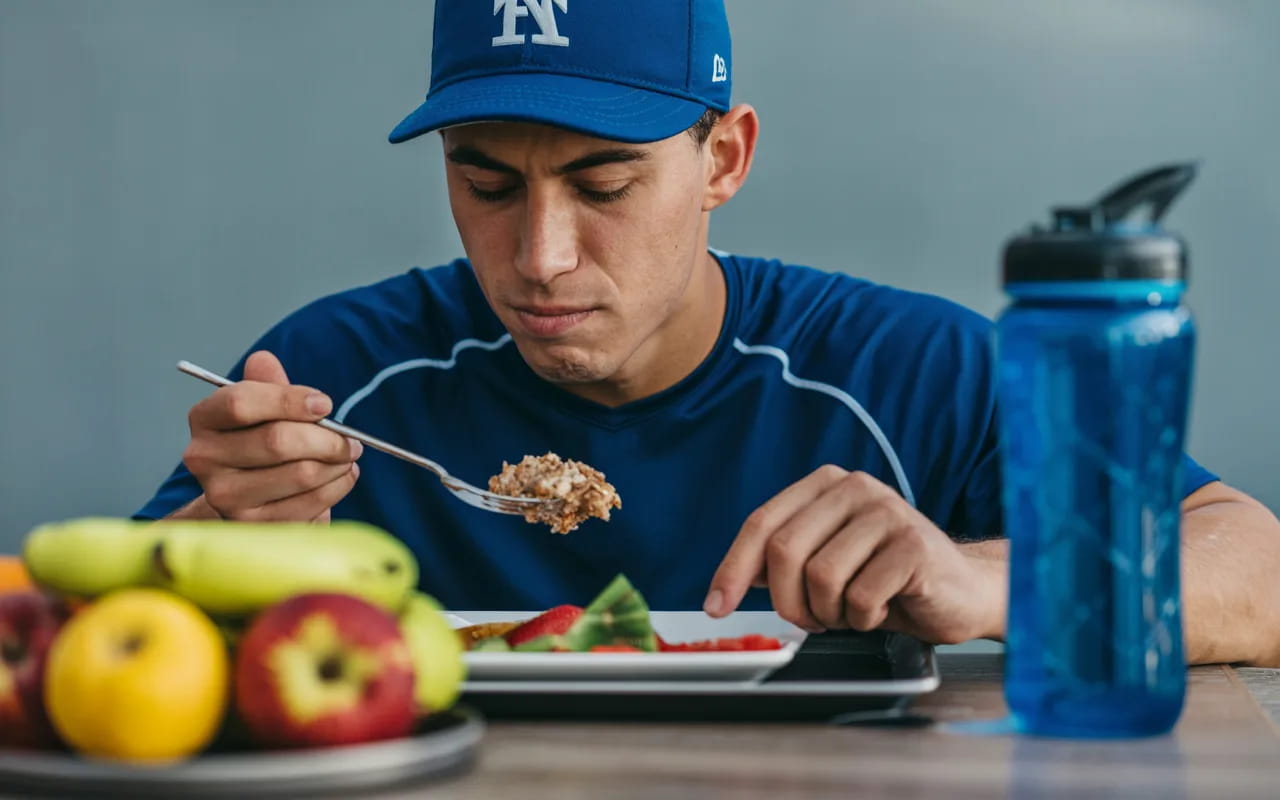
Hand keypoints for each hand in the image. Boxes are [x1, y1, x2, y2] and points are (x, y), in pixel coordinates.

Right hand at [180, 351, 360, 522]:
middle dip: (327, 438)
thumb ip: (268, 384)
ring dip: (337, 463)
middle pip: (277, 441)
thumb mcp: (266, 408)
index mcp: (204, 418)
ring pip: (301, 473)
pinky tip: (340, 477)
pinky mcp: (252, 525)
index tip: (325, 404)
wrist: (254, 498)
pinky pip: (311, 502)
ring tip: (347, 457)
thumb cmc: (264, 443)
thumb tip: (263, 359)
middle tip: (351, 439)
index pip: (241, 402)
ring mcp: (224, 496)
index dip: (289, 400)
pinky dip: (338, 486)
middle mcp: (203, 458)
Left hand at [704, 465, 1002, 643]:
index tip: (716, 606)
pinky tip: (881, 611)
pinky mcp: (914, 545)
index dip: (732, 568)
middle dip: (787, 601)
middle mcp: (855, 488)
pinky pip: (861, 596)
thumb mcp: (827, 563)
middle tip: (809, 620)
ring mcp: (887, 512)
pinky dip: (863, 618)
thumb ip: (782, 561)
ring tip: (851, 612)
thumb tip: (727, 582)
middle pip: (785, 551)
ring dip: (829, 613)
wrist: (961, 590)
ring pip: (821, 576)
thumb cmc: (888, 578)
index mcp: (826, 485)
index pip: (762, 523)